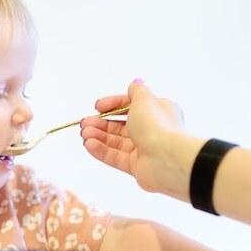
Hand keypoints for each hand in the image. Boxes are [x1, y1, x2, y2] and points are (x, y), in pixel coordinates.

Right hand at [80, 80, 187, 196]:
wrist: (166, 159)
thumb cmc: (157, 126)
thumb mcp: (145, 99)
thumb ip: (136, 91)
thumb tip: (134, 84)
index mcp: (158, 112)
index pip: (130, 106)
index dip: (112, 104)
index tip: (97, 106)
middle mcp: (152, 130)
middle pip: (120, 126)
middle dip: (100, 123)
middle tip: (84, 123)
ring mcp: (144, 149)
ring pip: (116, 142)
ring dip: (98, 136)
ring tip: (84, 134)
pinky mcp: (136, 166)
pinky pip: (115, 157)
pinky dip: (101, 150)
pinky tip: (89, 144)